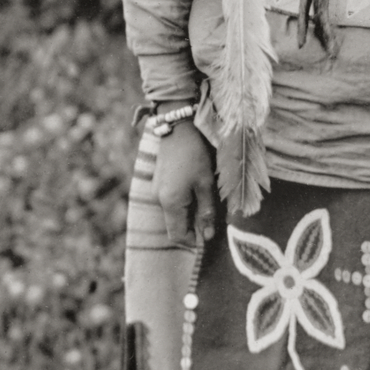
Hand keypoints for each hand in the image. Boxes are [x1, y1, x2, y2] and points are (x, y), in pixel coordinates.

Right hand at [154, 120, 217, 250]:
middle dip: (193, 226)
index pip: (177, 236)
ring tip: (206, 200)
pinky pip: (171, 201)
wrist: (177, 128)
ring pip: (173, 213)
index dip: (194, 241)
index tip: (210, 234)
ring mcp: (157, 190)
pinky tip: (196, 189)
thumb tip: (207, 236)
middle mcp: (159, 200)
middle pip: (175, 225)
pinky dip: (183, 202)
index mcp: (170, 204)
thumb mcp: (205, 184)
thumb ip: (205, 211)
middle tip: (212, 216)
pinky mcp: (159, 182)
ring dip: (189, 213)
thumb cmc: (194, 156)